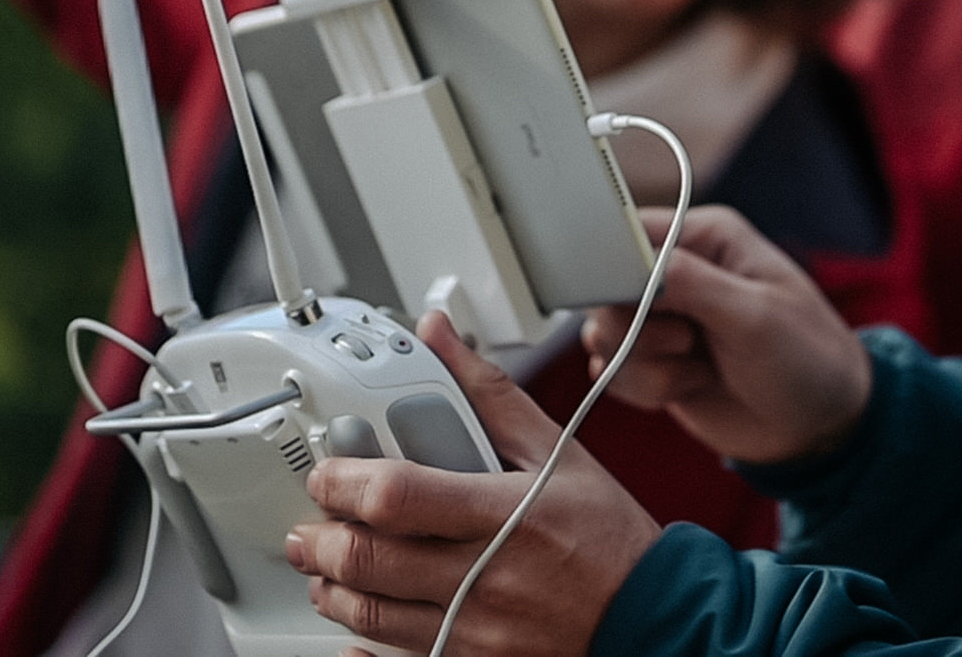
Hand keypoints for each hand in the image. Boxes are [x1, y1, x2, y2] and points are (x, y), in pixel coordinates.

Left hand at [287, 311, 660, 656]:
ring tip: (327, 569)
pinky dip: (365, 648)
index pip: (398, 497)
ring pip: (373, 617)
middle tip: (309, 526)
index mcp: (505, 514)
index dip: (344, 482)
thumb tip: (441, 337)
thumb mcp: (558, 453)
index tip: (327, 472)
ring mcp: (479, 632)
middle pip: (371, 561)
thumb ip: (488, 394)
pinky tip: (355, 631)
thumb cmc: (608, 537)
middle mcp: (487, 578)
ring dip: (334, 589)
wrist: (652, 618)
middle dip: (321, 541)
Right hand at [583, 206, 870, 466]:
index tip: (629, 302)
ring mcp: (662, 319)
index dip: (614, 268)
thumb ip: (689, 282)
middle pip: (605, 289)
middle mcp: (677, 271)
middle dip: (638, 328)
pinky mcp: (652, 361)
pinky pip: (611, 371)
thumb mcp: (756, 315)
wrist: (819, 427)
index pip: (629, 233)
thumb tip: (627, 263)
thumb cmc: (807, 358)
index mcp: (706, 237)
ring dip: (646, 364)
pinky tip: (690, 386)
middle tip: (689, 341)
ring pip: (603, 334)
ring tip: (700, 368)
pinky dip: (644, 388)